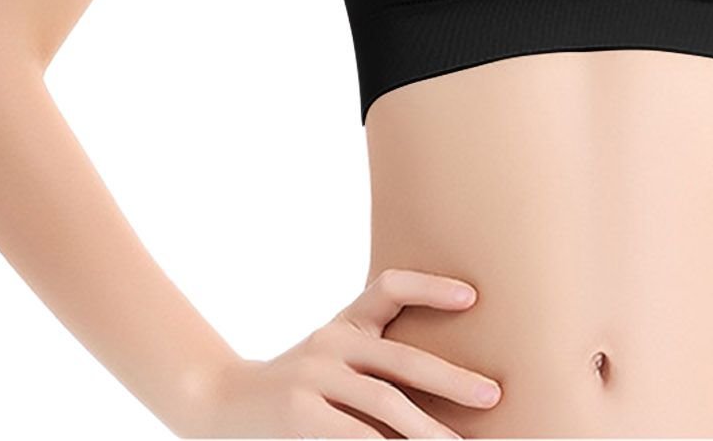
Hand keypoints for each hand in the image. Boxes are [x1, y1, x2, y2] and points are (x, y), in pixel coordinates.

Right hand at [184, 267, 503, 437]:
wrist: (219, 404)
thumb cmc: (292, 390)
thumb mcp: (330, 361)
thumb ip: (373, 365)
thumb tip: (439, 399)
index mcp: (344, 324)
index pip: (390, 286)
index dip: (431, 286)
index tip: (473, 296)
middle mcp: (331, 341)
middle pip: (402, 357)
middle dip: (452, 380)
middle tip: (493, 396)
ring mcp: (313, 376)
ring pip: (385, 404)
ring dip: (428, 430)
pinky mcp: (299, 414)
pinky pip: (355, 436)